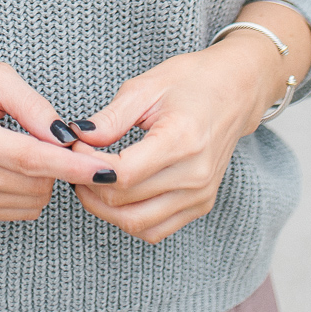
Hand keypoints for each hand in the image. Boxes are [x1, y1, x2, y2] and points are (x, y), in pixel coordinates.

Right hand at [0, 60, 120, 223]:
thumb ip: (33, 105)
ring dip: (45, 177)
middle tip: (53, 136)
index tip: (105, 168)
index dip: (72, 165)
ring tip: (27, 146)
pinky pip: (20, 210)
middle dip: (59, 164)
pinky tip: (14, 165)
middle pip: (36, 183)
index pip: (30, 159)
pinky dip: (29, 189)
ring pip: (32, 201)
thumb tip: (67, 137)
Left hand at [65, 35, 287, 245]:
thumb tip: (77, 139)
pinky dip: (129, 217)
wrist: (235, 91)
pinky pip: (156, 229)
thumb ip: (111, 117)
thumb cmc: (191, 82)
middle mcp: (195, 175)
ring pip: (137, 223)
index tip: (76, 147)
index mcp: (182, 139)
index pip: (124, 174)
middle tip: (75, 163)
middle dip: (89, 186)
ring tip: (89, 181)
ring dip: (104, 208)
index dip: (89, 165)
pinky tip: (116, 194)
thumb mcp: (146, 87)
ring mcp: (201, 195)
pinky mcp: (201, 205)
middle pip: (125, 202)